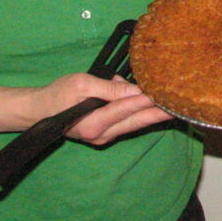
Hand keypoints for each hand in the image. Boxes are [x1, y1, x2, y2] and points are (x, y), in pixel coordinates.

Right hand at [31, 72, 171, 146]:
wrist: (39, 112)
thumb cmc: (57, 95)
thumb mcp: (81, 84)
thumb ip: (109, 89)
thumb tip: (134, 89)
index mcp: (95, 122)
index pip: (128, 108)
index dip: (148, 99)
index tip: (167, 93)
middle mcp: (102, 134)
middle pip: (138, 121)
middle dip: (161, 113)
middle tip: (182, 106)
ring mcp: (104, 136)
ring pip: (134, 123)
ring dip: (149, 110)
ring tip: (169, 100)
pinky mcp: (104, 133)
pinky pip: (125, 121)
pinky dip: (134, 109)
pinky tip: (140, 96)